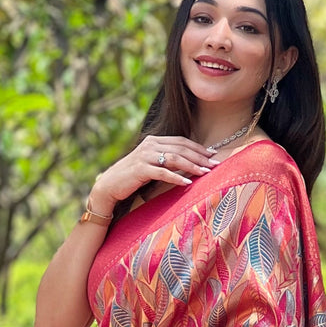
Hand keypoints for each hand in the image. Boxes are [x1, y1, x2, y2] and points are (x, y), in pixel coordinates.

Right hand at [91, 135, 217, 209]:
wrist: (110, 186)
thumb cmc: (132, 177)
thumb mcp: (151, 164)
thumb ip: (166, 160)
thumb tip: (188, 164)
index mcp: (154, 140)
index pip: (181, 141)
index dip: (198, 148)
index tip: (213, 154)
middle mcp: (150, 145)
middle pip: (181, 148)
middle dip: (200, 157)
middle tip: (215, 164)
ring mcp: (145, 156)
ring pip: (174, 158)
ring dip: (192, 166)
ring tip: (205, 173)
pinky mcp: (140, 169)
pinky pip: (163, 172)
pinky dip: (176, 177)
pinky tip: (187, 182)